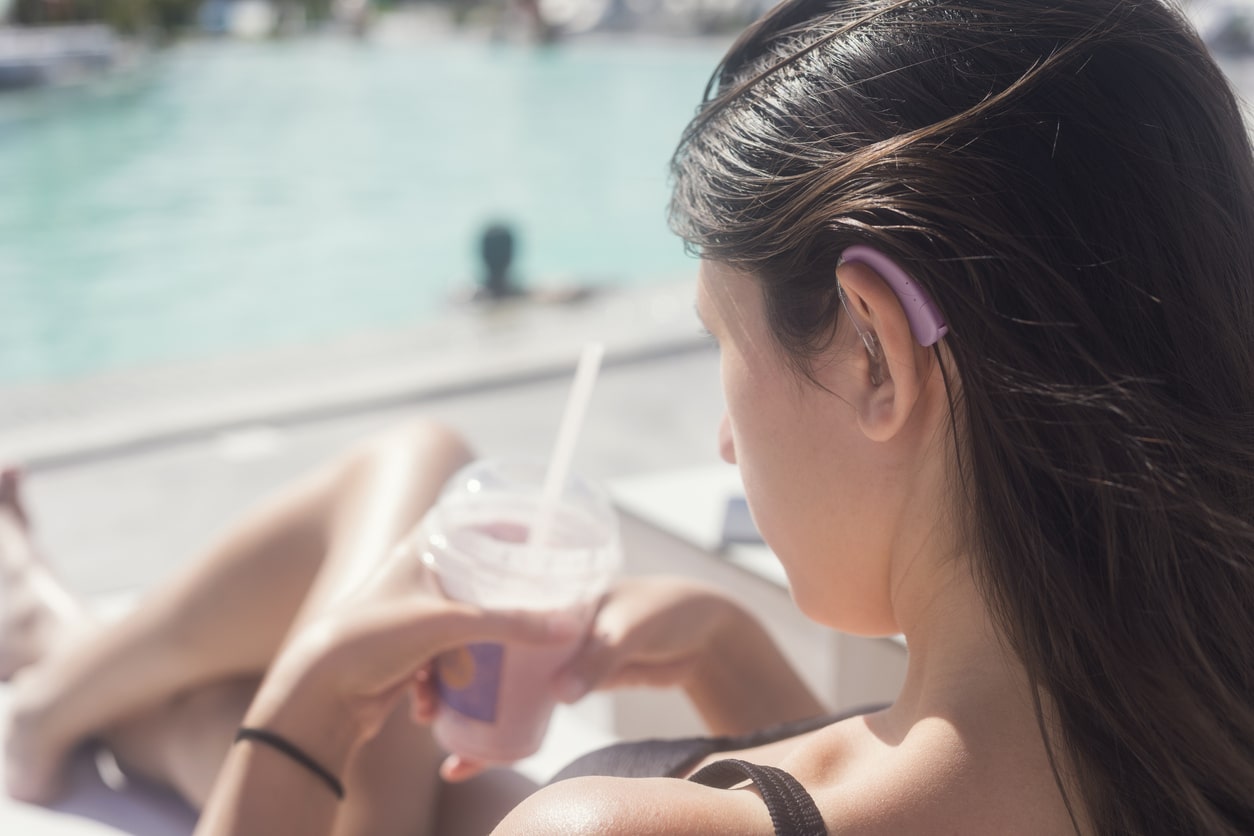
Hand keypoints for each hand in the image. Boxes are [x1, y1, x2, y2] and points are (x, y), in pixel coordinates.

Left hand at [250, 542, 572, 764]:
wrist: (315, 697)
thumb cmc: (369, 639)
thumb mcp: (446, 624)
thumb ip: (510, 623)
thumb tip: (569, 628)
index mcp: (422, 546)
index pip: (477, 519)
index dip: (512, 526)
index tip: (548, 542)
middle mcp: (418, 575)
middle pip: (481, 579)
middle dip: (504, 607)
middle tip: (538, 615)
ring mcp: (415, 616)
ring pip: (469, 626)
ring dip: (473, 656)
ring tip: (469, 672)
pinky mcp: (411, 654)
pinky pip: (449, 661)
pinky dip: (447, 682)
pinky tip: (432, 701)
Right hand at [419, 577, 742, 782]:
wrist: (706, 633)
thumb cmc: (667, 610)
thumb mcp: (630, 627)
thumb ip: (598, 659)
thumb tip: (559, 696)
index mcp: (549, 591)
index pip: (489, 607)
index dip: (455, 635)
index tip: (428, 667)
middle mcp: (540, 619)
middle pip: (485, 650)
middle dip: (452, 684)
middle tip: (424, 717)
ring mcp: (552, 652)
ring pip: (502, 685)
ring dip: (476, 717)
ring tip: (452, 755)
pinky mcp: (569, 678)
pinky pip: (529, 706)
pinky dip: (509, 730)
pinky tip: (487, 755)